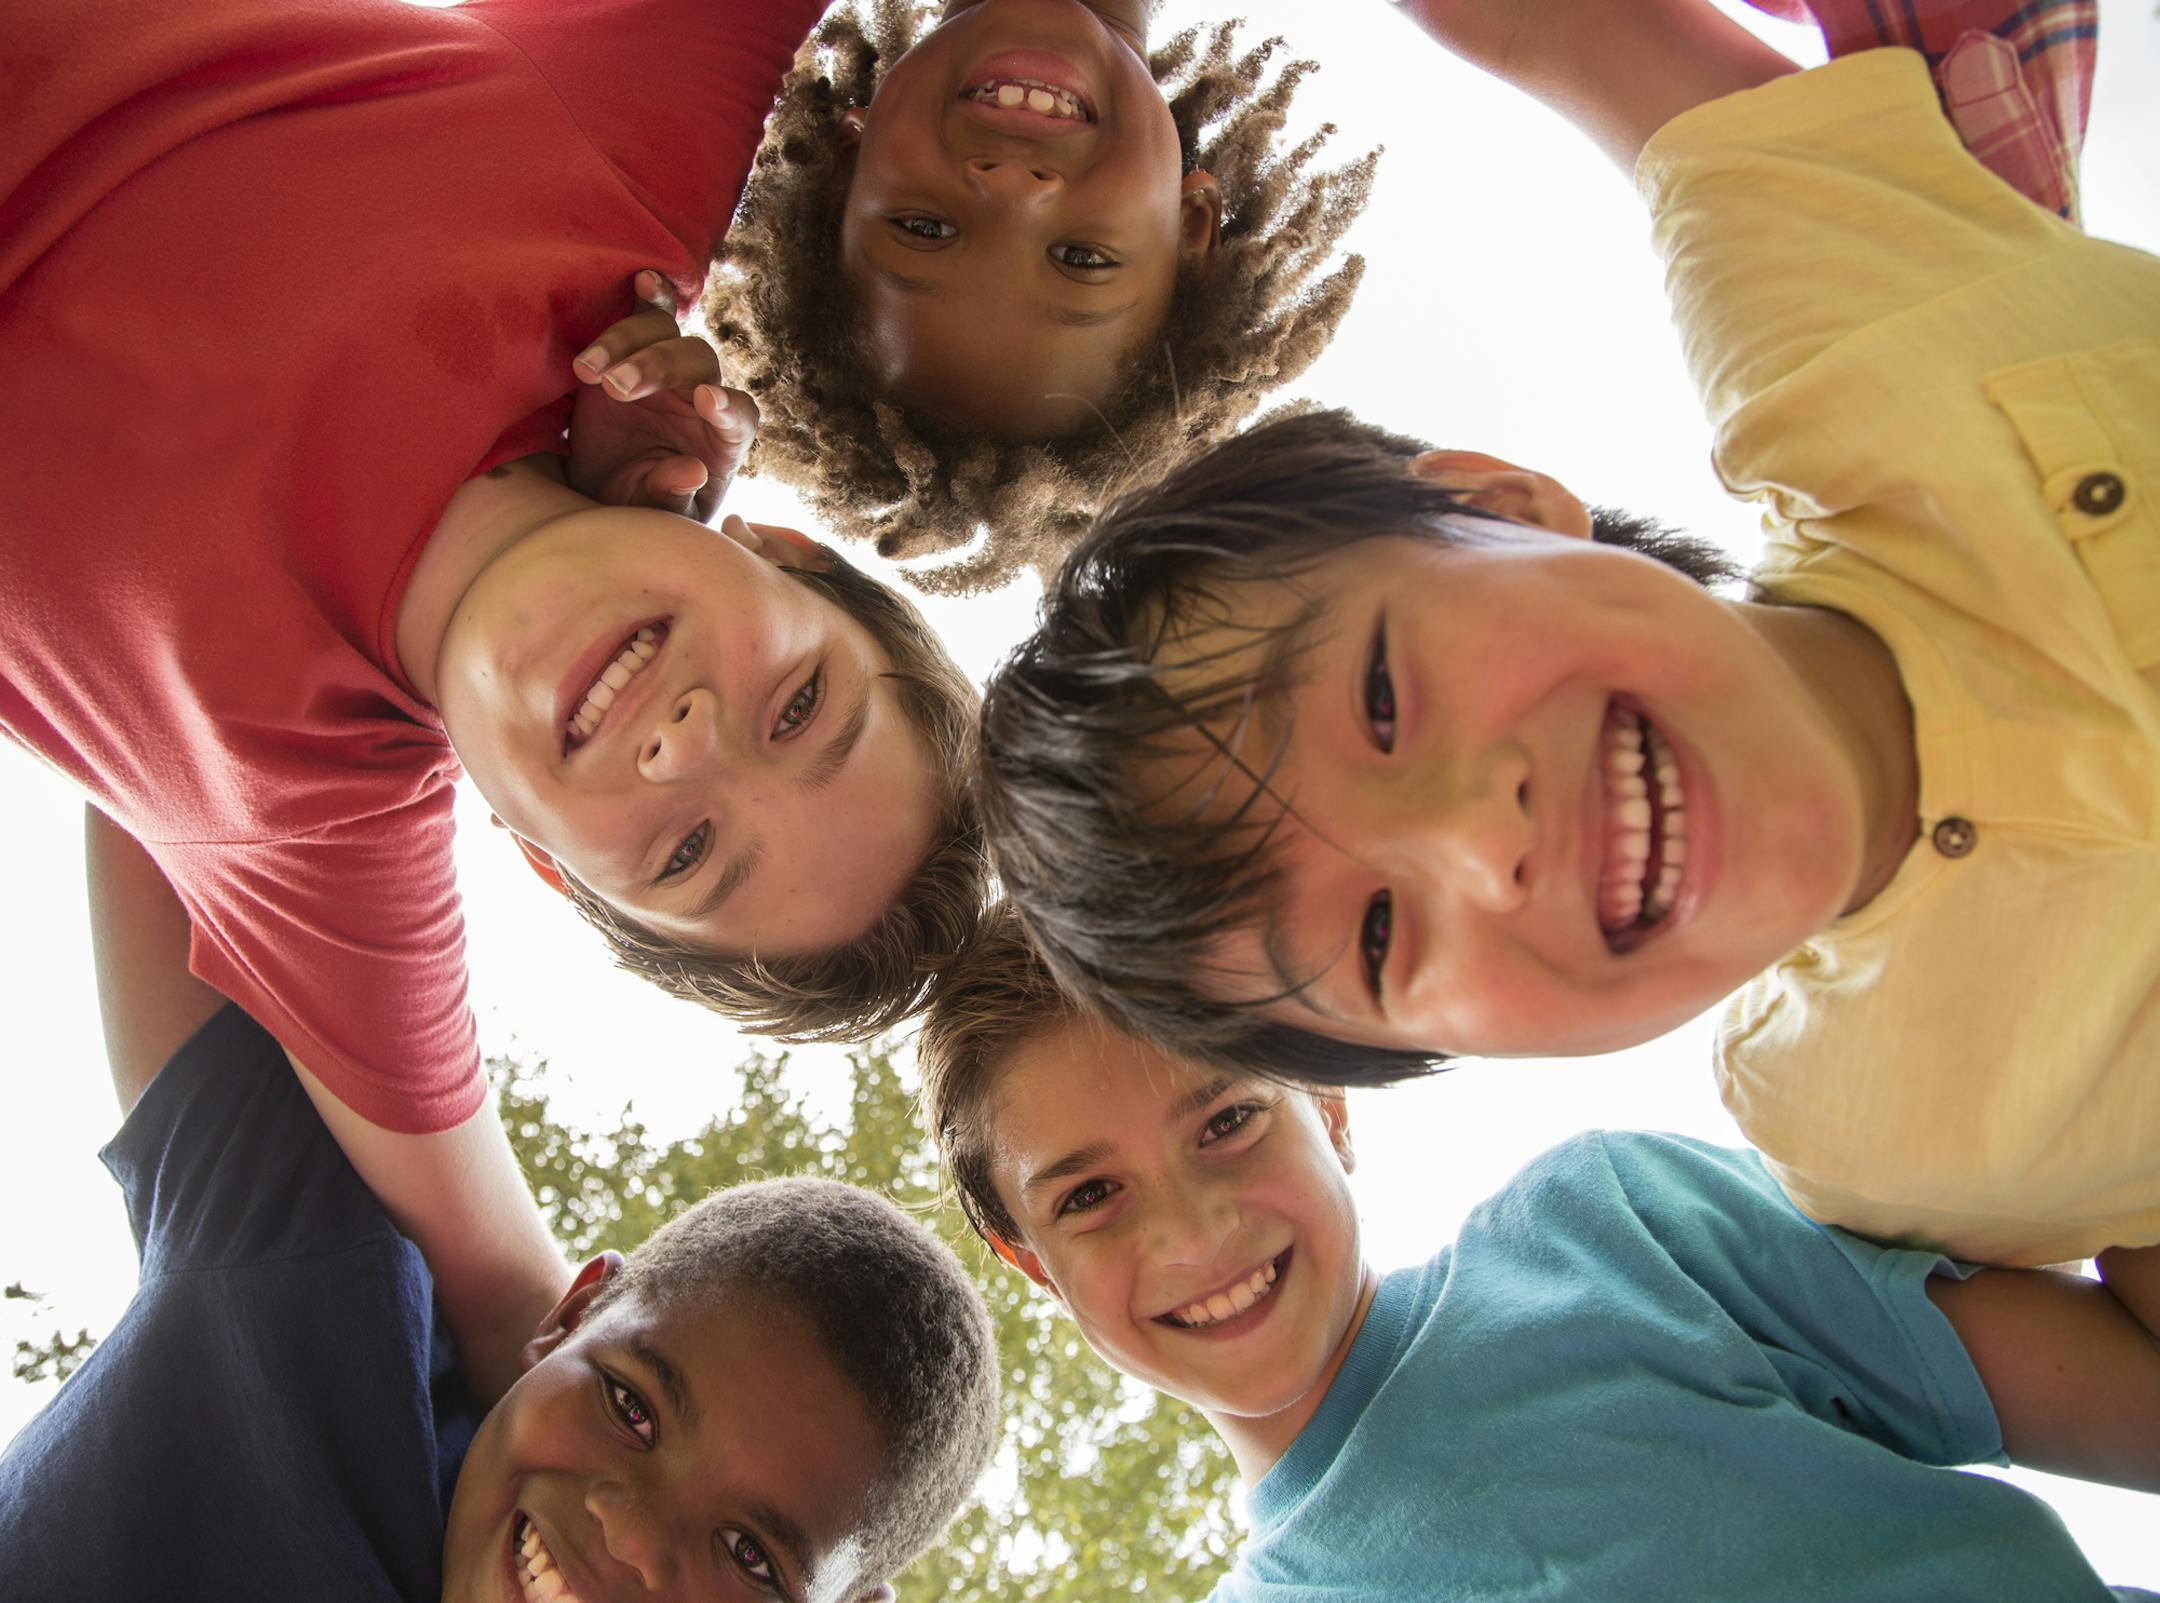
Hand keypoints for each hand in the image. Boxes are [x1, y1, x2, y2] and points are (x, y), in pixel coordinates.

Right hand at [565, 270, 757, 521]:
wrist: (603, 490)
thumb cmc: (640, 506)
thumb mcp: (653, 514)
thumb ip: (672, 495)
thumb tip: (692, 471)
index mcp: (723, 440)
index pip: (739, 415)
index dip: (727, 406)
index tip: (704, 400)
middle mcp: (701, 395)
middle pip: (696, 362)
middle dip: (656, 368)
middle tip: (617, 388)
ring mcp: (668, 370)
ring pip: (664, 335)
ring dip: (626, 345)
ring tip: (589, 373)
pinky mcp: (634, 351)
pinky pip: (648, 315)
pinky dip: (649, 297)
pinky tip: (642, 281)